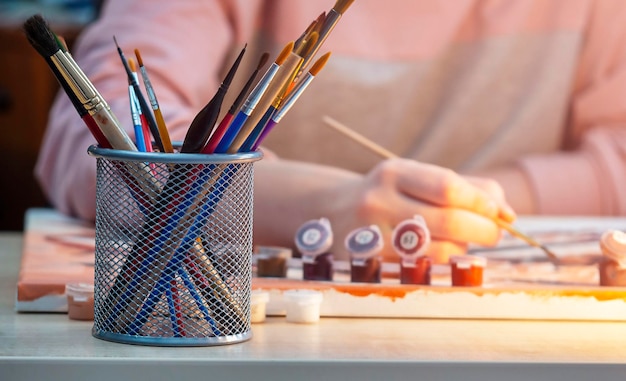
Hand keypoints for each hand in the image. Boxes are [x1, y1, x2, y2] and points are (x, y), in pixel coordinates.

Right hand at [326, 158, 515, 262]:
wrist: (332, 211)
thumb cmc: (389, 193)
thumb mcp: (417, 178)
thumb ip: (466, 188)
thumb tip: (508, 214)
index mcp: (393, 173)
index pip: (449, 188)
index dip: (483, 203)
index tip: (501, 213)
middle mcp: (378, 201)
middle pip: (449, 221)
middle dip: (485, 230)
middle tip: (494, 233)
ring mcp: (372, 235)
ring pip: (440, 250)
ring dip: (464, 249)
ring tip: (461, 241)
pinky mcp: (371, 263)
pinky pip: (424, 268)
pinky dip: (444, 262)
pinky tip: (442, 252)